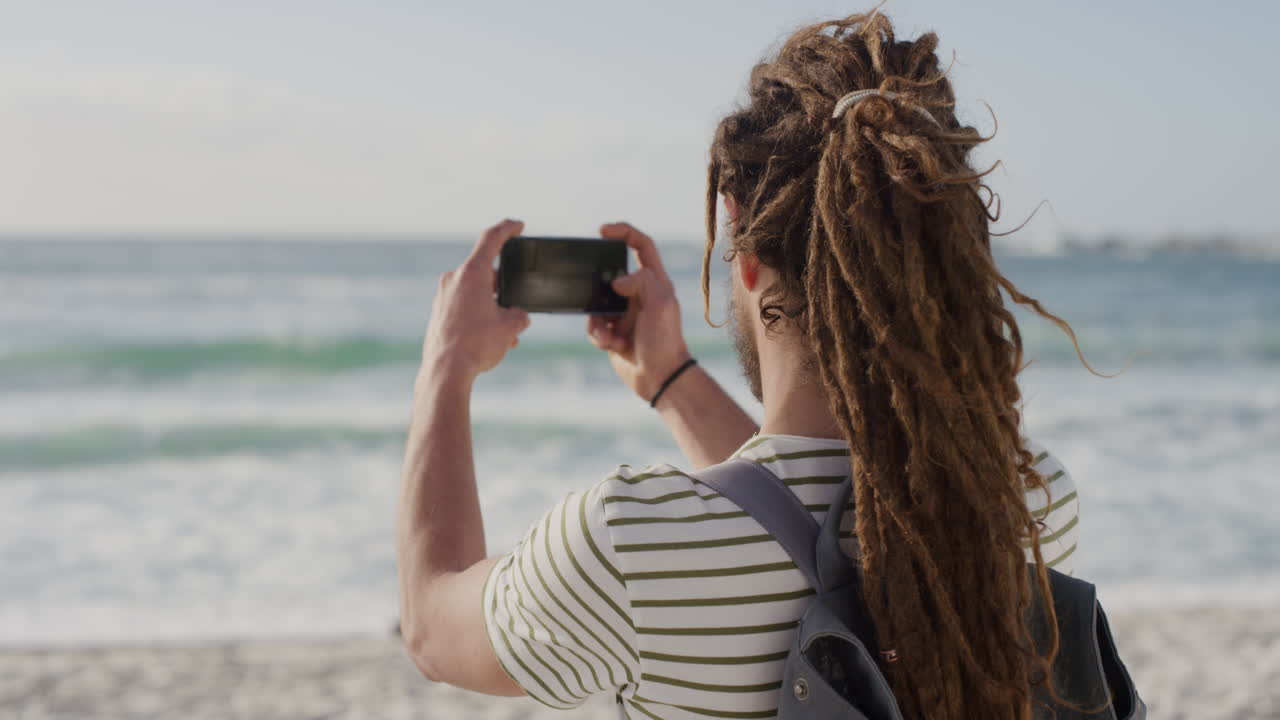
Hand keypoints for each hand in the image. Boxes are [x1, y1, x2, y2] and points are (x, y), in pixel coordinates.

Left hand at [421, 219, 530, 382]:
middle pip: (484, 271)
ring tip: (506, 332)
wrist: (445, 371)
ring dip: (492, 305)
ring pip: (475, 292)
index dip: (508, 228)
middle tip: (516, 304)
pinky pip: (463, 306)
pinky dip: (479, 315)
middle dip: (503, 287)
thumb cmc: (477, 345)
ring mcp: (442, 296)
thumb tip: (517, 316)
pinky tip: (489, 338)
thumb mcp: (510, 327)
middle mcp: (454, 279)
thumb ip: (519, 315)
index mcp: (472, 274)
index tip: (518, 225)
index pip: (491, 239)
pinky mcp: (438, 312)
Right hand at [586, 222, 691, 400]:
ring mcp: (625, 313)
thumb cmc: (665, 340)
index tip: (602, 231)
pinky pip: (594, 326)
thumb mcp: (661, 303)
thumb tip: (616, 281)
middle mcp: (639, 294)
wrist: (660, 378)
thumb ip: (641, 281)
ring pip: (596, 302)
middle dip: (599, 285)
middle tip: (597, 294)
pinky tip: (613, 346)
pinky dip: (599, 335)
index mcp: (655, 282)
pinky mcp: (614, 332)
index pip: (642, 246)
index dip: (624, 233)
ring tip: (610, 335)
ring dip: (598, 320)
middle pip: (611, 274)